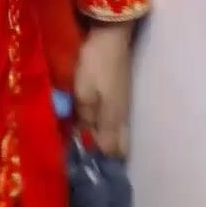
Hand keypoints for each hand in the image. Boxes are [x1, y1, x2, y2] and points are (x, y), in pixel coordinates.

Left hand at [74, 21, 134, 156]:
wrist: (111, 37)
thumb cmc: (95, 65)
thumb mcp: (83, 92)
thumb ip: (84, 117)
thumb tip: (85, 141)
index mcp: (113, 119)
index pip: (110, 152)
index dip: (98, 162)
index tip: (82, 168)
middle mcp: (122, 117)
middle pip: (119, 147)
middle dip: (105, 157)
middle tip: (86, 162)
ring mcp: (123, 106)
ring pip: (118, 135)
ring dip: (105, 143)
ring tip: (87, 149)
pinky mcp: (120, 96)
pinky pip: (115, 123)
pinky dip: (105, 131)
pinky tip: (92, 129)